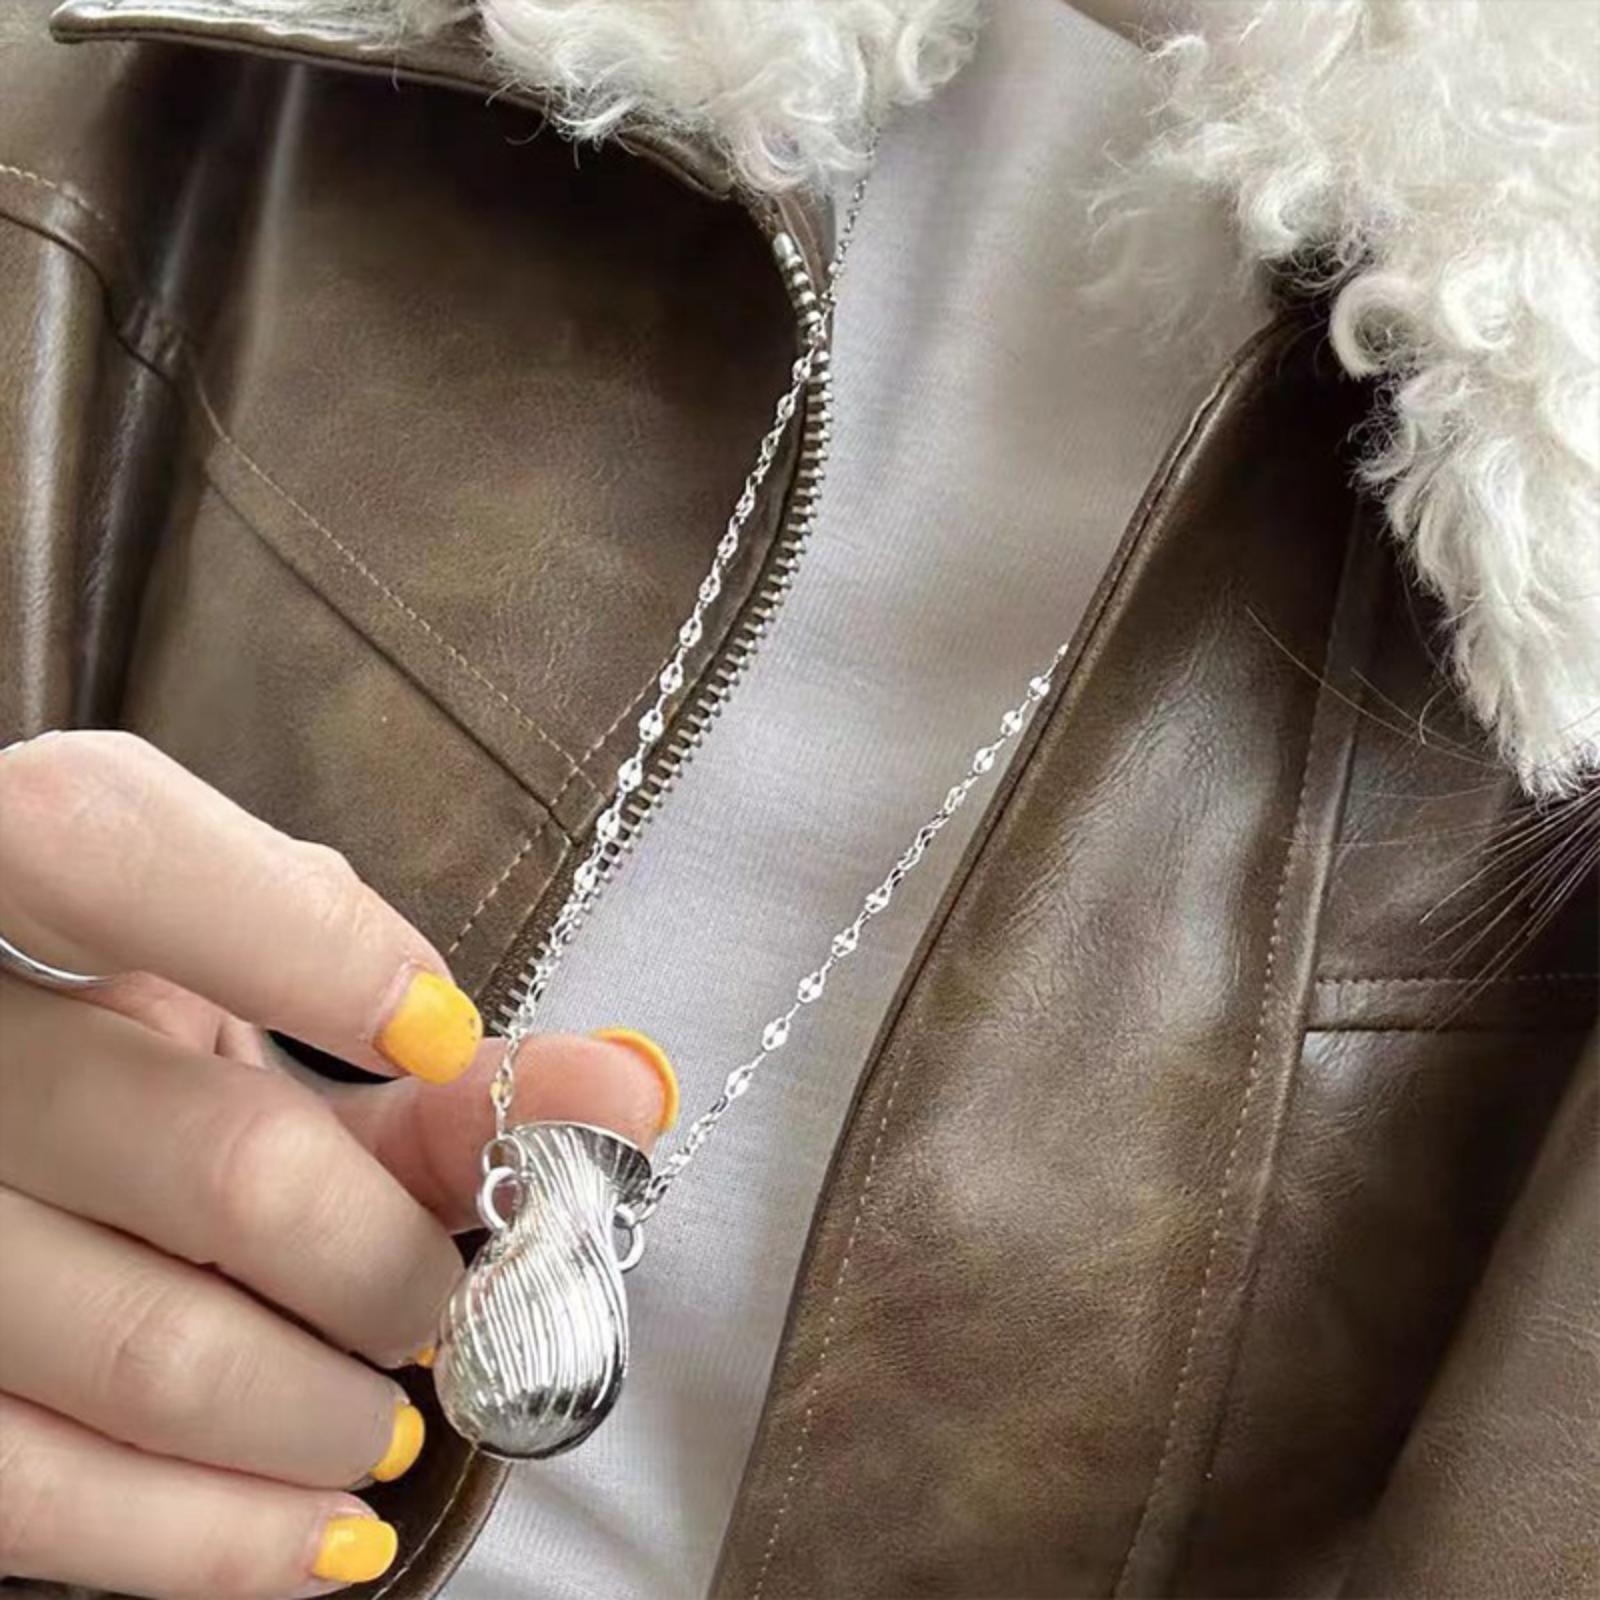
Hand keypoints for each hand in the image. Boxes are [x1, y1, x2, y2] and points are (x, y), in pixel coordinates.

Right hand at [0, 732, 673, 1598]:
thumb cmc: (147, 1074)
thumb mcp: (246, 1025)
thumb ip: (411, 1046)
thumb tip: (626, 1088)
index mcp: (11, 884)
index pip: (108, 843)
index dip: (298, 941)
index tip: (441, 1031)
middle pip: (225, 1159)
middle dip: (389, 1261)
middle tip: (441, 1304)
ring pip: (155, 1350)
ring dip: (331, 1411)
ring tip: (389, 1419)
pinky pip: (43, 1498)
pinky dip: (220, 1538)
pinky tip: (325, 1535)